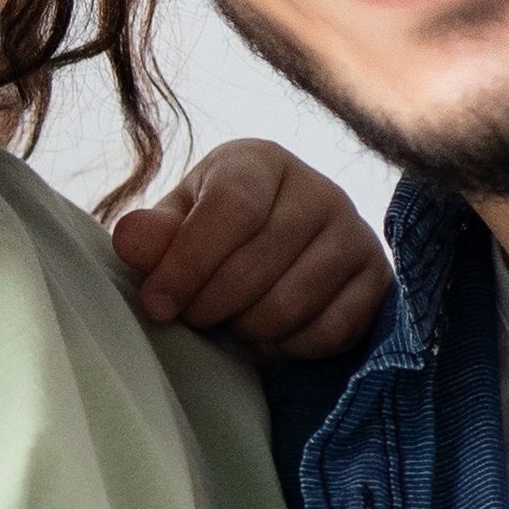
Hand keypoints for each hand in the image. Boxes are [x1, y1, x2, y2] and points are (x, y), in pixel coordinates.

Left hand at [112, 140, 389, 362]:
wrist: (280, 256)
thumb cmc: (215, 236)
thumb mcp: (177, 227)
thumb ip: (154, 235)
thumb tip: (131, 241)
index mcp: (260, 162)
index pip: (229, 210)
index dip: (187, 265)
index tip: (158, 305)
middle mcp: (318, 189)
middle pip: (257, 264)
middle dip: (211, 306)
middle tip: (194, 317)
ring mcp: (356, 234)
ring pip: (292, 303)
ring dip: (248, 329)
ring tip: (231, 323)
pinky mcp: (378, 280)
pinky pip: (329, 331)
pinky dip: (290, 347)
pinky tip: (270, 336)